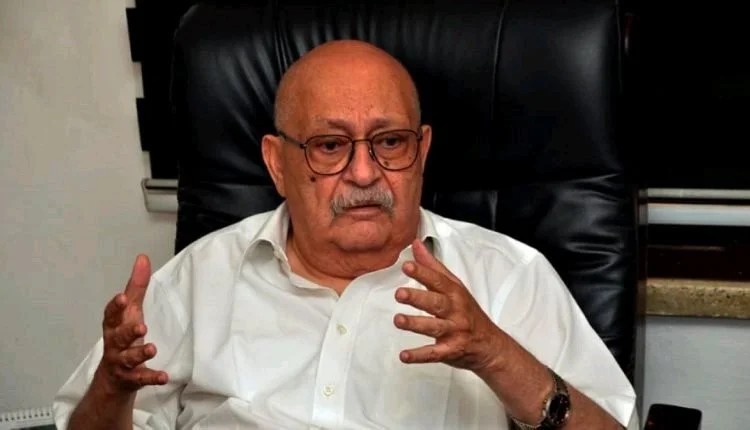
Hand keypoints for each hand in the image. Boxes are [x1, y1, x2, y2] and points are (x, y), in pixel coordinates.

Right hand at [97, 255, 167, 392]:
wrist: (114, 377)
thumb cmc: (123, 336)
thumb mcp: (130, 311)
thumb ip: (136, 287)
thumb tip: (142, 257)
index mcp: (114, 326)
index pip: (110, 315)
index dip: (114, 307)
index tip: (122, 297)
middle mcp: (114, 344)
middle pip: (119, 337)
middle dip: (128, 332)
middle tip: (141, 327)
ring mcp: (122, 363)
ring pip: (128, 359)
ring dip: (140, 354)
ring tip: (152, 349)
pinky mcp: (132, 378)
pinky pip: (141, 378)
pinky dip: (152, 377)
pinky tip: (164, 377)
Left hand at [394, 239, 503, 374]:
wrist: (490, 345)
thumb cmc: (468, 312)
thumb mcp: (454, 286)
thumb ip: (433, 266)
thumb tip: (416, 244)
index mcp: (455, 293)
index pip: (438, 281)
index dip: (423, 273)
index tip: (406, 266)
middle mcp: (455, 311)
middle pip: (436, 303)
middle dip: (418, 298)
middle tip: (399, 293)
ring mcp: (455, 332)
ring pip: (434, 327)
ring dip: (416, 324)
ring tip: (398, 320)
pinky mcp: (451, 351)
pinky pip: (435, 354)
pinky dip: (419, 355)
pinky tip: (404, 355)